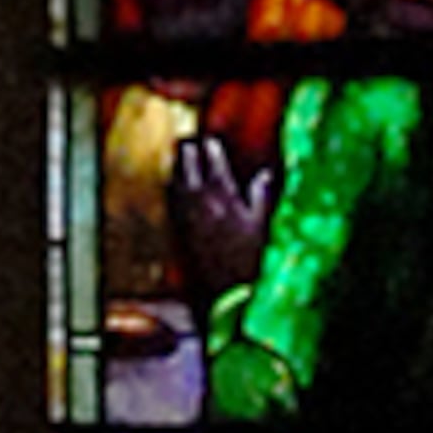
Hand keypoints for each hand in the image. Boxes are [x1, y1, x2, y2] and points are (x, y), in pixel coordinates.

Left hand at [169, 134, 275, 301]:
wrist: (222, 289)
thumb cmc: (247, 258)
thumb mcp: (261, 225)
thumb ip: (260, 196)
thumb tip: (264, 174)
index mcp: (222, 191)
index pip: (212, 155)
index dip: (212, 147)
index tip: (213, 143)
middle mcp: (198, 196)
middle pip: (187, 158)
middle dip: (190, 149)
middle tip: (195, 146)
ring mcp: (183, 209)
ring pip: (174, 173)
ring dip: (178, 164)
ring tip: (183, 159)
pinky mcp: (175, 222)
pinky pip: (168, 194)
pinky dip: (172, 184)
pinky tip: (175, 185)